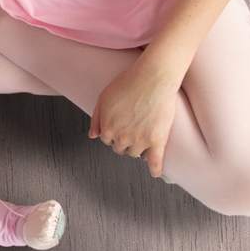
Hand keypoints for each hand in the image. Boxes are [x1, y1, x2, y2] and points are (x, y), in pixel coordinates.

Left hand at [89, 58, 181, 177]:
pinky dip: (156, 169)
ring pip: (135, 153)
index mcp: (107, 128)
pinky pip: (156, 161)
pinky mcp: (157, 141)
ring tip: (144, 141)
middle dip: (124, 141)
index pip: (107, 140)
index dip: (113, 133)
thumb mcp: (104, 98)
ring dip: (137, 149)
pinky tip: (156, 173)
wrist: (153, 78)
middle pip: (120, 148)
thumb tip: (92, 136)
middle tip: (133, 130)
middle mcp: (121, 137)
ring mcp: (140, 141)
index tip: (121, 127)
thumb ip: (97, 118)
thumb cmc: (128, 83)